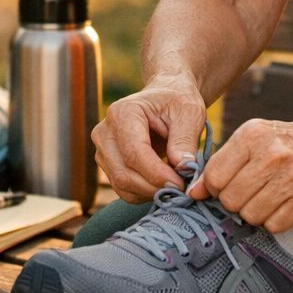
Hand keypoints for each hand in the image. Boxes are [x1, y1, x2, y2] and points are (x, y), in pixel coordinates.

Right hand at [92, 74, 208, 203]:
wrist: (166, 98)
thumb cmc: (177, 102)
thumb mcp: (189, 113)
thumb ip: (185, 139)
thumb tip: (183, 167)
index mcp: (123, 113)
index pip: (134, 152)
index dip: (156, 173)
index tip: (180, 184)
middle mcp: (105, 132)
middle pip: (124, 173)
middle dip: (154, 186)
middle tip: (182, 189)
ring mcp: (103, 150)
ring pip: (122, 185)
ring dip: (151, 192)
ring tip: (175, 183)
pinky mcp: (108, 165)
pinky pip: (124, 190)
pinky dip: (145, 193)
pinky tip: (163, 183)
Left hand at [189, 115, 292, 232]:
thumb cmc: (290, 142)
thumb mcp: (256, 137)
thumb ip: (224, 161)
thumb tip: (194, 192)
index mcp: (253, 134)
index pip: (215, 175)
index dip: (214, 188)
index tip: (224, 187)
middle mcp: (272, 153)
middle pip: (230, 200)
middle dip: (234, 202)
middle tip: (248, 192)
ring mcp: (292, 177)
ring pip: (250, 216)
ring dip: (255, 213)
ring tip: (267, 197)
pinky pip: (274, 225)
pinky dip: (275, 221)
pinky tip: (283, 204)